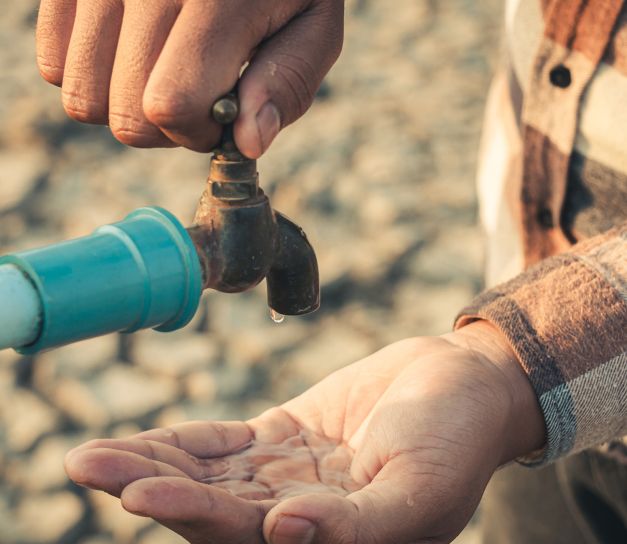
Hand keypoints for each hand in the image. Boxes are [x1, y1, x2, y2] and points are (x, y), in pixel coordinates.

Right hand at [36, 0, 343, 155]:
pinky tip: (129, 55)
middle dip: (165, 127)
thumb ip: (286, 85)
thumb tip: (247, 143)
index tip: (221, 113)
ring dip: (125, 106)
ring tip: (161, 73)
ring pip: (81, 99)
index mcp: (215, 1)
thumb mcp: (312, 27)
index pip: (170, 104)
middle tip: (195, 94)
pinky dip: (91, 75)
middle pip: (124, 115)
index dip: (197, 131)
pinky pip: (52, 63)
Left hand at [65, 322, 544, 543]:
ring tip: (92, 456)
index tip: (136, 491)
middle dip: (148, 488)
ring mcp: (290, 477)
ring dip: (153, 465)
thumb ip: (357, 525)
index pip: (245, 535)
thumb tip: (281, 537)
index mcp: (334, 543)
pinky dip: (184, 442)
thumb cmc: (456, 437)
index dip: (190, 513)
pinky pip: (225, 444)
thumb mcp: (421, 488)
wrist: (466, 384)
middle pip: (210, 507)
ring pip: (208, 476)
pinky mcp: (286, 438)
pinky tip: (144, 441)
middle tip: (86, 466)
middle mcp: (302, 517)